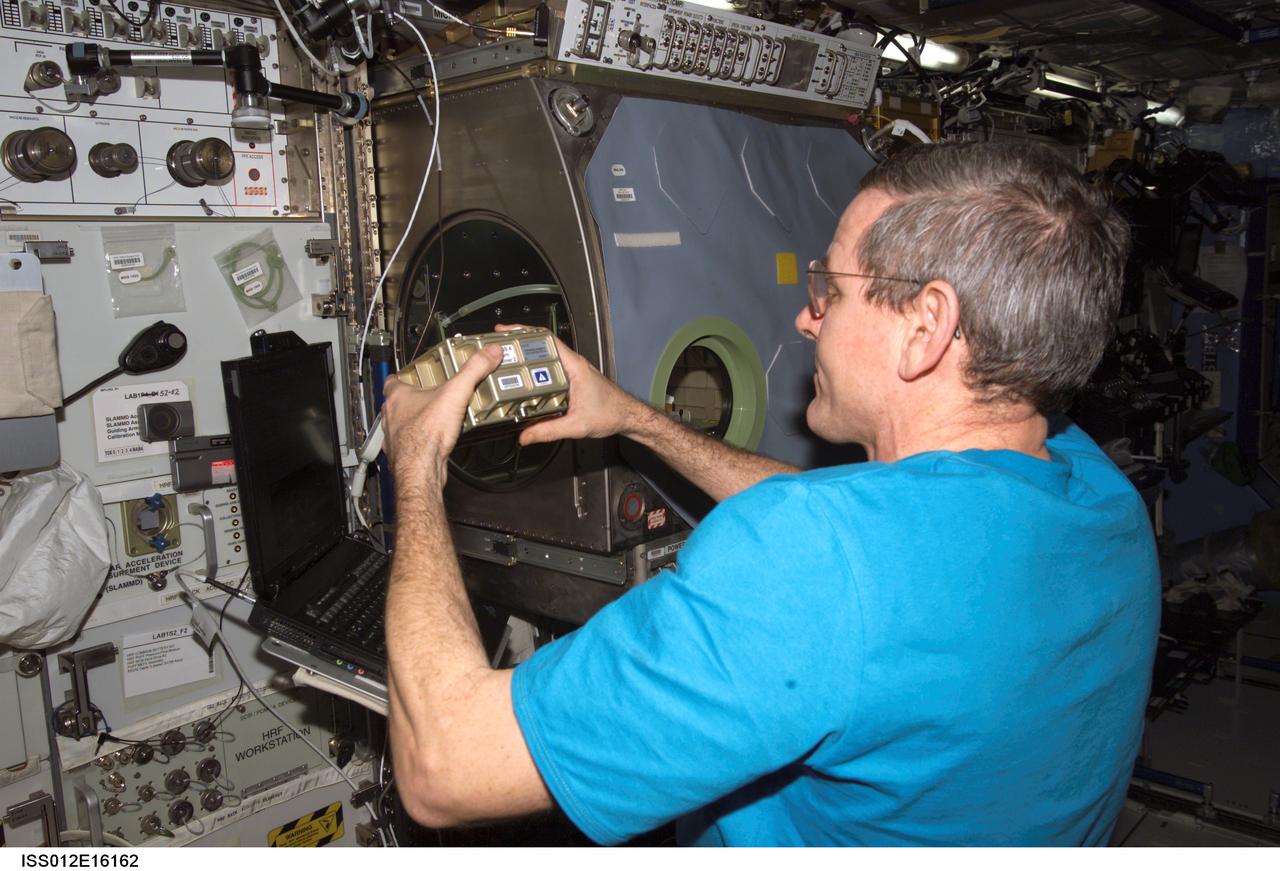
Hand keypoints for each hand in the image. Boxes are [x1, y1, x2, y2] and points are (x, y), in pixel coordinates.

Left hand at [382, 344, 503, 489]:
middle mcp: (391, 415)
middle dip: (415, 399)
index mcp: (397, 396)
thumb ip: (473, 370)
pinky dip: (420, 441)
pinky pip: (409, 443)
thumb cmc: (426, 434)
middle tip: (434, 396)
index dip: (405, 375)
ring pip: (402, 423)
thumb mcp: (456, 393)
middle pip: (399, 401)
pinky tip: (435, 441)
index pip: (394, 378)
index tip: (417, 374)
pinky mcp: (402, 454)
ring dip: (416, 421)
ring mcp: (394, 436)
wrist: (420, 469)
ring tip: (436, 419)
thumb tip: (488, 354)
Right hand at [494, 325, 649, 445]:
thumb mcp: (576, 426)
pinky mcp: (572, 379)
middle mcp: (573, 364)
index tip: (505, 332)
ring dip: (525, 358)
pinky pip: (550, 370)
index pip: (546, 340)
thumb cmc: (612, 413)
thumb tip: (525, 435)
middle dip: (518, 345)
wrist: (628, 416)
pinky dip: (535, 371)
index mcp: (574, 366)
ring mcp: (572, 371)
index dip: (524, 333)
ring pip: (544, 359)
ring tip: (504, 362)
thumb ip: (549, 431)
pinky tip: (522, 380)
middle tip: (497, 348)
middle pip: (541, 347)